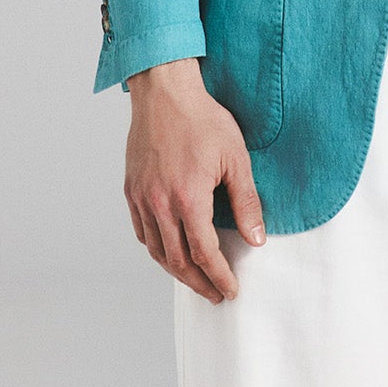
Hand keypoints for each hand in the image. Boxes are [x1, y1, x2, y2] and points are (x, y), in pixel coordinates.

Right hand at [124, 58, 266, 302]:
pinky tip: (168, 252)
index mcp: (188, 198)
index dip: (220, 277)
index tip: (231, 291)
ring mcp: (142, 198)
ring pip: (156, 251)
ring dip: (176, 271)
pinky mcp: (131, 189)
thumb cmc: (202, 119)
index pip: (205, 253)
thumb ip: (246, 202)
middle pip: (178, 261)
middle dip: (199, 283)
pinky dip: (156, 249)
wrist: (165, 92)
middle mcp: (160, 204)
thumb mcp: (236, 158)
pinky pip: (141, 232)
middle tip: (215, 294)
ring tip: (195, 280)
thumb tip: (256, 239)